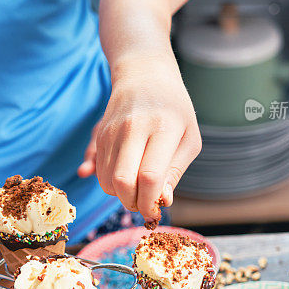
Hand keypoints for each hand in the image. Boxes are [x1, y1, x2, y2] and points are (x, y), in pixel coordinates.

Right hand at [86, 54, 201, 221]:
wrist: (144, 76)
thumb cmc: (174, 111)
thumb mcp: (189, 139)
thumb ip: (175, 172)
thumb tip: (161, 201)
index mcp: (162, 127)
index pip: (149, 177)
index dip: (150, 203)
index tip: (155, 212)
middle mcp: (132, 128)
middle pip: (122, 182)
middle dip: (133, 203)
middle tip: (145, 203)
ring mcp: (112, 131)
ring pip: (107, 181)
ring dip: (122, 194)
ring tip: (140, 186)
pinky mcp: (99, 135)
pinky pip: (99, 172)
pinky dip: (112, 183)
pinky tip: (128, 174)